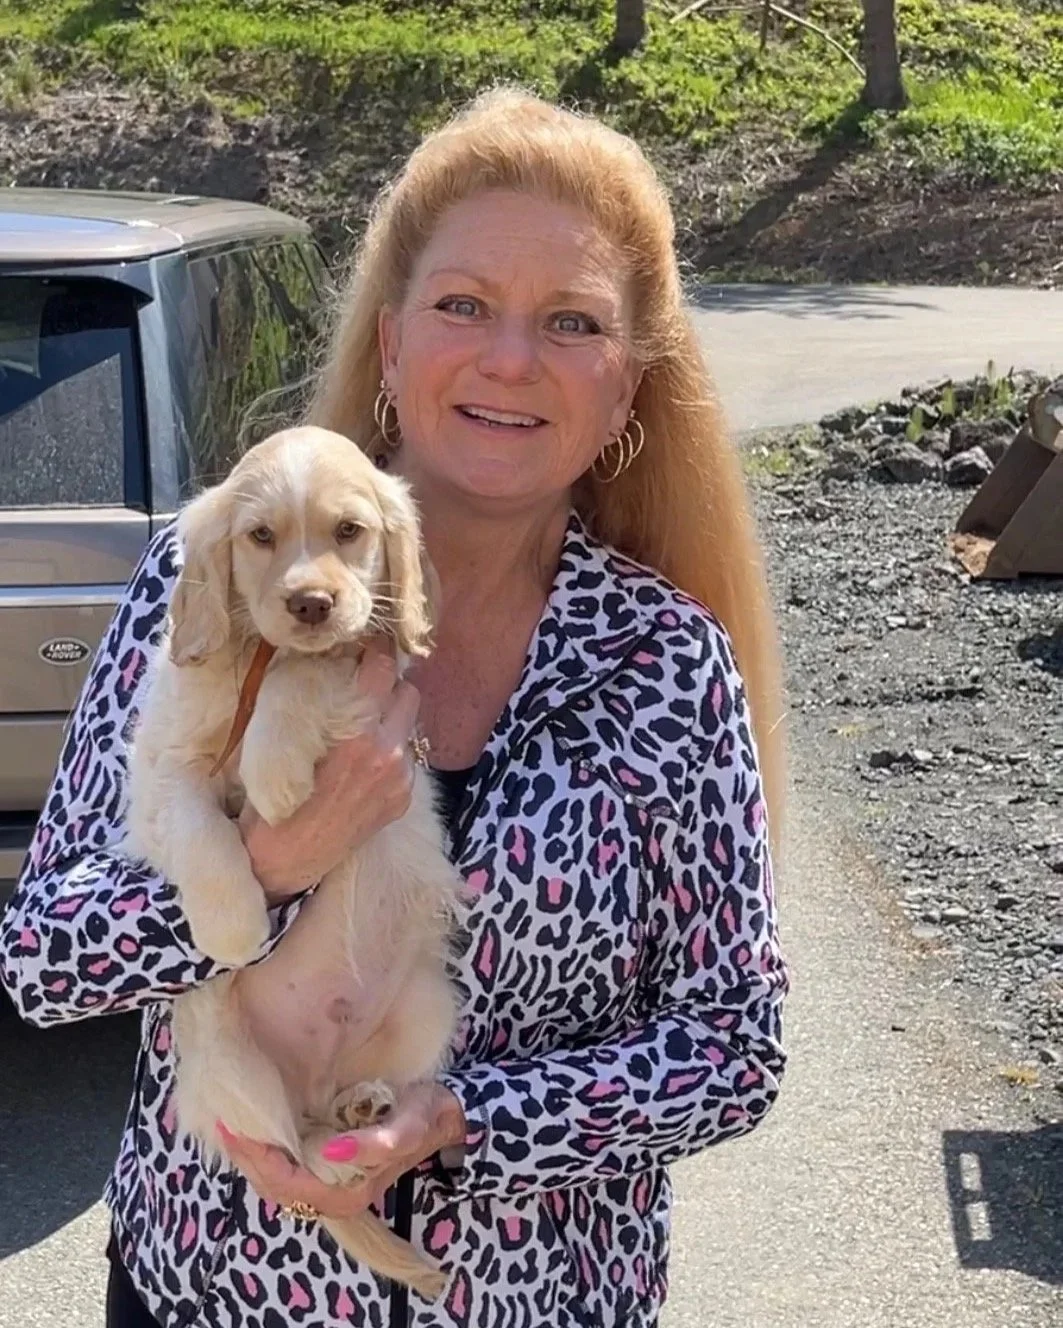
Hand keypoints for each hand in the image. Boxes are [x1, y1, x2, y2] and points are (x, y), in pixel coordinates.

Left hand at [217, 1083, 465, 1220]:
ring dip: (252, 1157)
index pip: (286, 1182)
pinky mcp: (329, 1167)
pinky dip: (266, 1153)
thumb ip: (374, 1145)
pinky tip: (258, 1130)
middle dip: (246, 1158)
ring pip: (276, 1181)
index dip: (258, 1157)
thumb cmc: (425, 1117)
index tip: (236, 1127)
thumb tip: (331, 1152)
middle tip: (223, 1122)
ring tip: (232, 1125)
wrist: (445, 1116)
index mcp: (347, 1193)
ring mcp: (330, 1183)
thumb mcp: (406, 1127)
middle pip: (274, 1186)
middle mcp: (333, 1196)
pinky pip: (287, 1168)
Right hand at [238, 642, 420, 903]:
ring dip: (394, 716)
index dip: (376, 651)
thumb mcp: (289, 742)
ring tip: (367, 721)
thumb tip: (336, 663)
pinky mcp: (403, 800)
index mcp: (356, 738)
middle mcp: (387, 756)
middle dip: (390, 684)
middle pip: (408, 692)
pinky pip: (409, 756)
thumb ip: (321, 705)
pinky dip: (394, 749)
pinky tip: (367, 759)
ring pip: (412, 724)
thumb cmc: (272, 796)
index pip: (383, 670)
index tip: (368, 644)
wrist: (284, 860)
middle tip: (367, 683)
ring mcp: (400, 781)